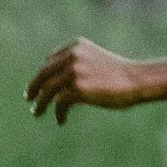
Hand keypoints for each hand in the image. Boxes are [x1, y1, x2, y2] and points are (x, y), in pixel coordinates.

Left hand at [26, 38, 144, 121]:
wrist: (136, 80)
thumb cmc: (120, 74)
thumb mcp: (96, 62)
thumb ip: (78, 66)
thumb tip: (59, 85)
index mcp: (75, 46)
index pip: (50, 61)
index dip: (44, 75)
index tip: (40, 86)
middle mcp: (72, 55)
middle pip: (44, 73)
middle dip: (34, 87)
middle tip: (29, 98)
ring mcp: (73, 71)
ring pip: (48, 89)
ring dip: (41, 103)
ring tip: (37, 113)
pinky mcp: (77, 88)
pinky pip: (60, 102)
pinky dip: (58, 112)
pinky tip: (60, 120)